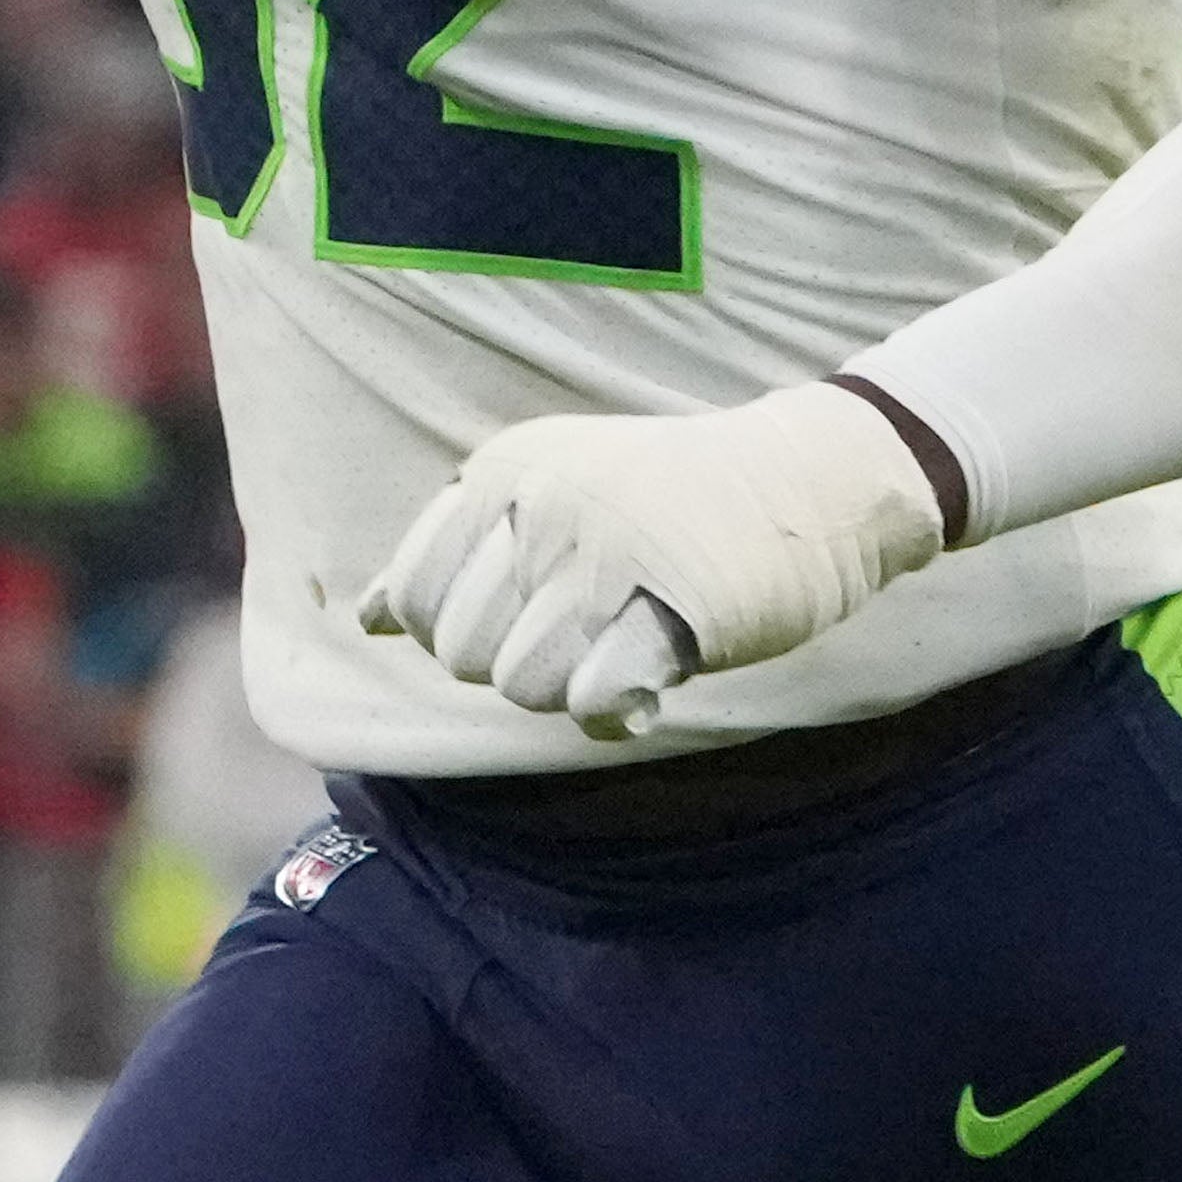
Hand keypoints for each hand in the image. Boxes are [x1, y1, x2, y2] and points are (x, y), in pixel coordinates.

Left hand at [357, 381, 947, 732]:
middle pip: (465, 652)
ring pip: (522, 684)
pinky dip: (614, 712)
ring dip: (569, 691)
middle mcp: (543, 503)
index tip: (523, 618)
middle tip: (585, 636)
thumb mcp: (552, 493)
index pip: (417, 595)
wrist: (813, 479)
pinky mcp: (669, 607)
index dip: (458, 633)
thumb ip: (458, 549)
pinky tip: (652, 687)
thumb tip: (368, 618)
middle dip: (515, 666)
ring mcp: (606, 552)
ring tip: (619, 652)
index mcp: (505, 470)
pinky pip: (591, 702)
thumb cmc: (673, 499)